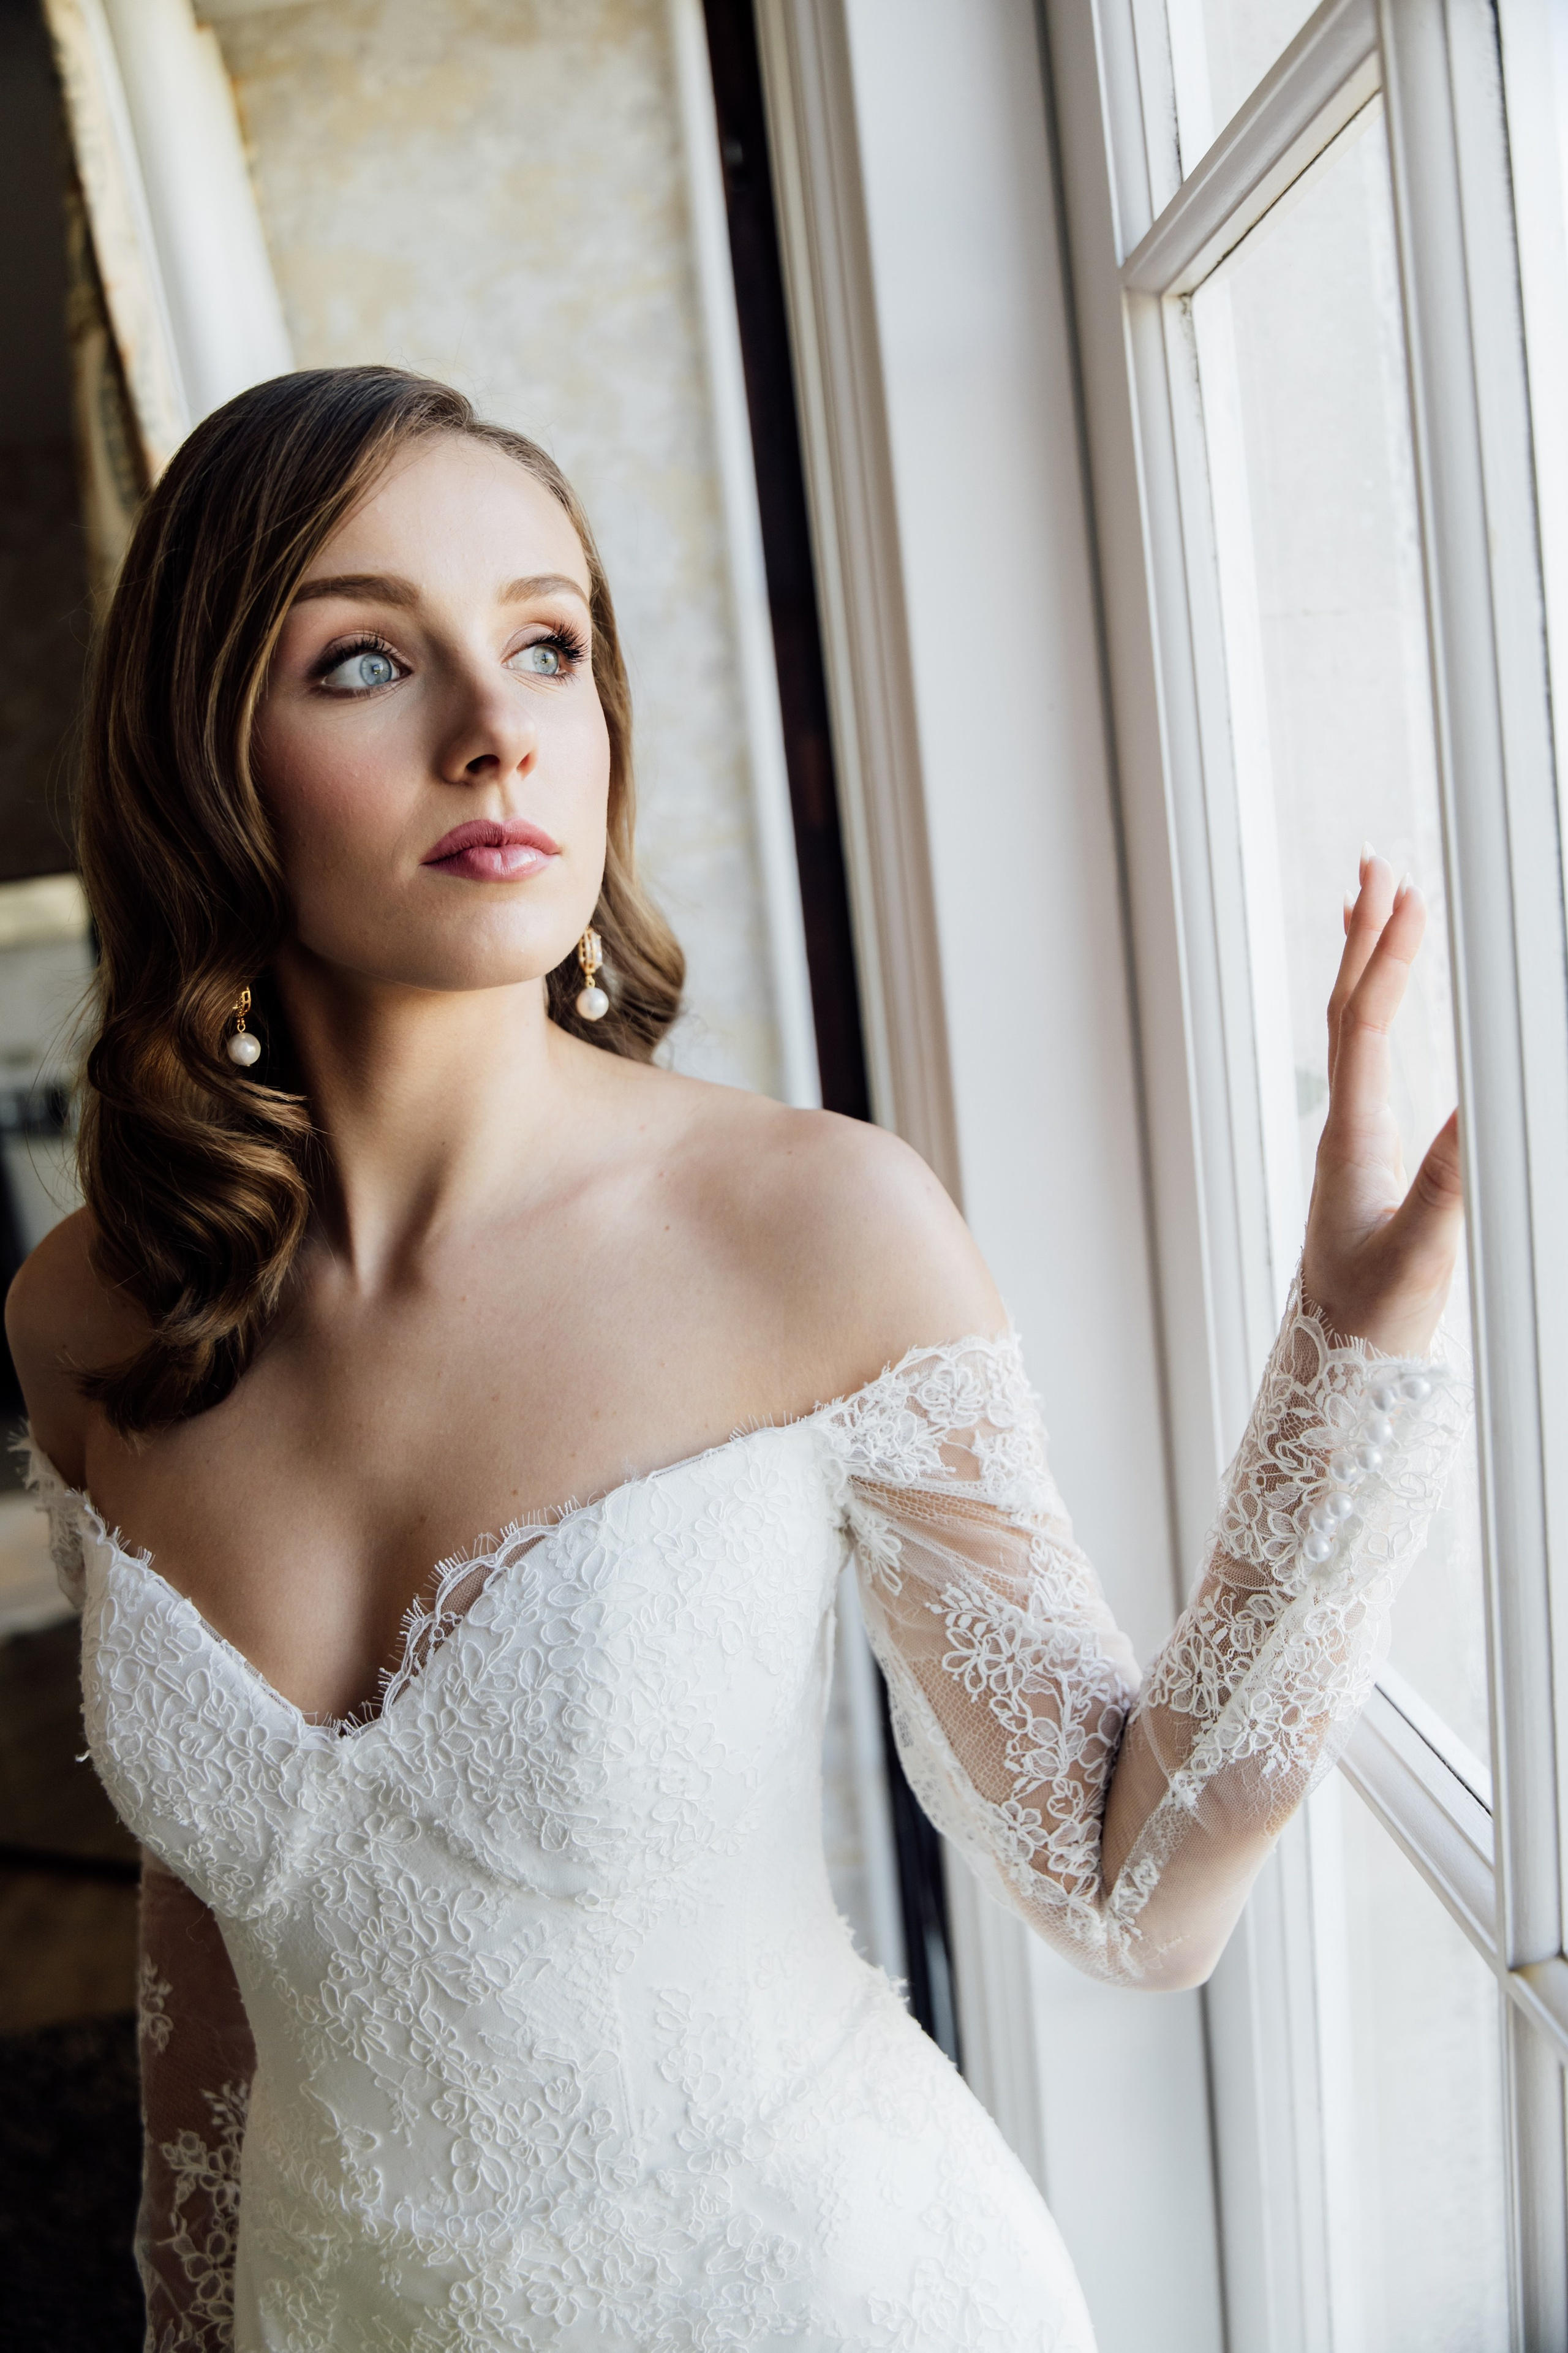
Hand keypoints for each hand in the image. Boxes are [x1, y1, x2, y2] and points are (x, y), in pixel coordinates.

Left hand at [1299, 849, 1463, 1357]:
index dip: (1384, 958)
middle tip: (1375, 866)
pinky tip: (1378, 1005)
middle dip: (1364, 937)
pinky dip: (1369, 1014)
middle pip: (1347, 1013)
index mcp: (1352, 1142)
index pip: (1364, 1028)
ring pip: (1350, 1033)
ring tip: (1373, 906)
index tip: (1404, 896)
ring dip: (1363, 966)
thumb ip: (1451, 1185)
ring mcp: (1351, 1141)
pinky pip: (1362, 1064)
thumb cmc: (1373, 1322)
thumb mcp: (1422, 1254)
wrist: (1337, 1369)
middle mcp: (1343, 1130)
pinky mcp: (1364, 1159)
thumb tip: (1480, 1109)